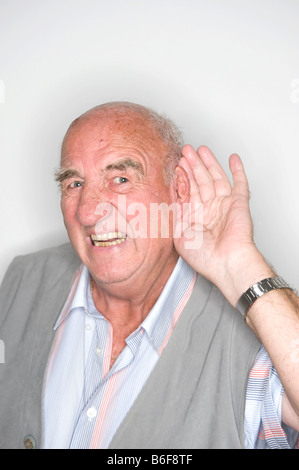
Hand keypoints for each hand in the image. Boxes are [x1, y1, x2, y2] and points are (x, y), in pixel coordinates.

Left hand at [174, 145, 272, 304]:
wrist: (226, 263)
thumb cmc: (204, 257)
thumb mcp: (179, 235)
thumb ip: (175, 215)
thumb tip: (171, 199)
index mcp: (196, 218)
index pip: (188, 192)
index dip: (182, 177)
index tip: (176, 164)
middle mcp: (209, 210)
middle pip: (200, 181)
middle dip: (192, 165)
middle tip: (185, 151)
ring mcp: (224, 205)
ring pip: (215, 178)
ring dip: (208, 163)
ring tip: (200, 150)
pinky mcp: (239, 203)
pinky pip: (239, 183)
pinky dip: (237, 170)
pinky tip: (232, 158)